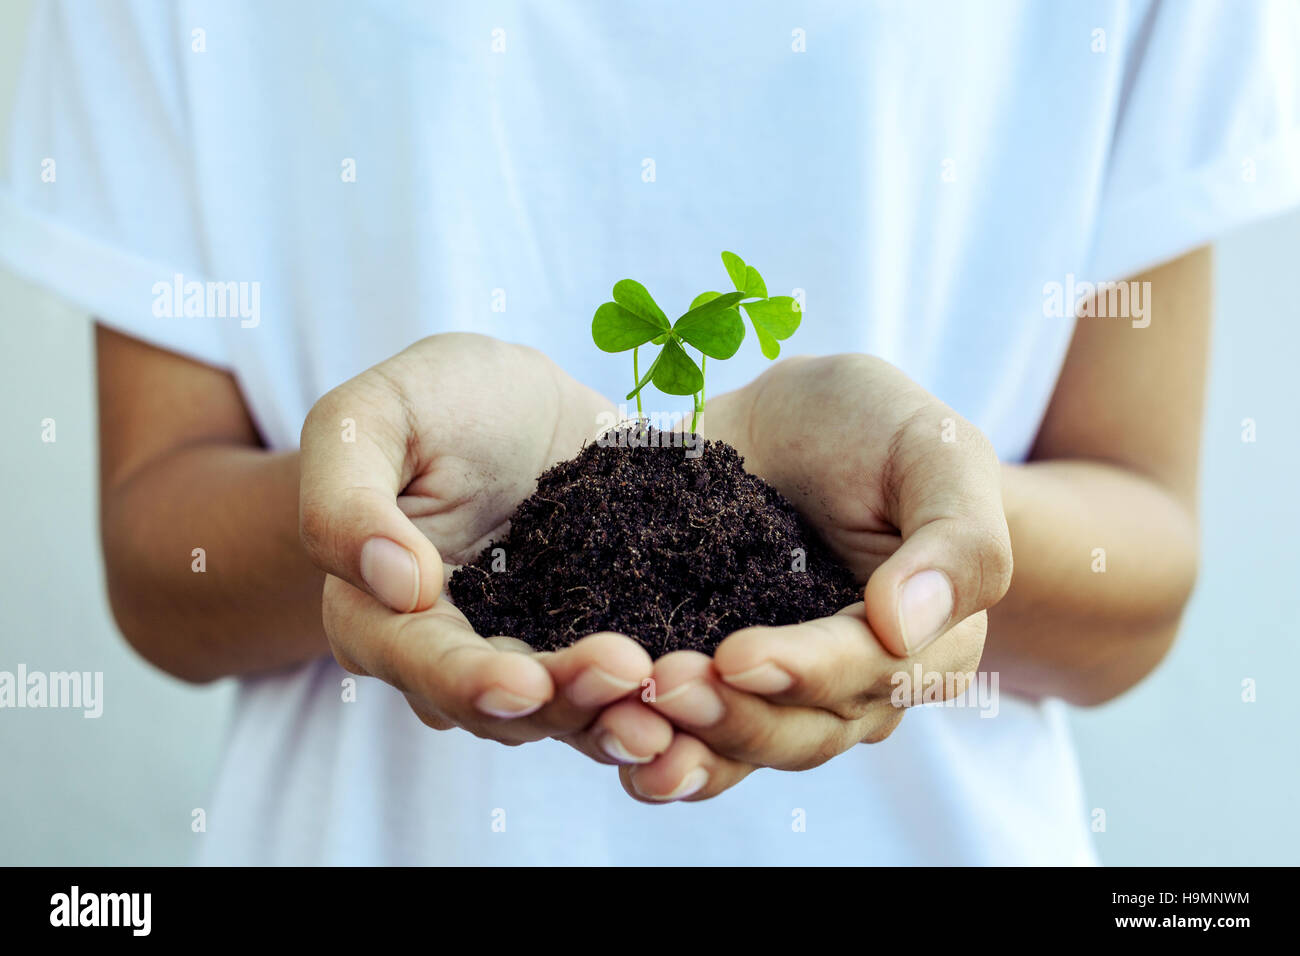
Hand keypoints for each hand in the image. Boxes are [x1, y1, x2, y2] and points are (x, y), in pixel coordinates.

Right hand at [299, 333, 672, 762]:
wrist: (515, 400)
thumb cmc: (430, 401)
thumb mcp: (367, 419)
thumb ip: (346, 499)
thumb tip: (397, 586)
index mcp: (383, 617)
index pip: (420, 664)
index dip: (469, 682)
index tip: (524, 681)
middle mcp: (460, 654)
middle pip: (506, 707)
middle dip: (566, 701)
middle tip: (628, 674)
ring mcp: (537, 653)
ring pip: (572, 711)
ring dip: (619, 716)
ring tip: (671, 706)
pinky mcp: (602, 638)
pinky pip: (628, 686)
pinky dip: (662, 700)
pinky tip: (705, 690)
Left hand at [621, 354, 1012, 801]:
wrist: (790, 422)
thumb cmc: (877, 429)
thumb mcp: (935, 451)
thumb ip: (955, 540)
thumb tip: (905, 626)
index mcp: (927, 644)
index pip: (870, 674)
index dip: (806, 672)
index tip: (738, 653)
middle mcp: (854, 687)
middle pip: (801, 732)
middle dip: (733, 716)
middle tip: (664, 684)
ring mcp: (780, 692)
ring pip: (742, 750)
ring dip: (686, 748)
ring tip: (626, 725)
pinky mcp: (712, 678)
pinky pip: (689, 737)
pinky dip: (653, 747)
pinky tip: (609, 742)